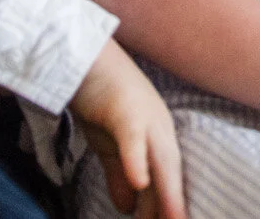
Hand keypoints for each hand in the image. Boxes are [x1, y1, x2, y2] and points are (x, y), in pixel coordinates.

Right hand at [70, 39, 185, 218]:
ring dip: (166, 192)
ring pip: (160, 159)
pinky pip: (133, 139)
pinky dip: (137, 161)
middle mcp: (159, 126)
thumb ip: (121, 174)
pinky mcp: (124, 110)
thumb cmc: (101, 98)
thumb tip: (127, 206)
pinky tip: (140, 182)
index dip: (172, 203)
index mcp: (158, 135)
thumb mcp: (111, 144)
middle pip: (172, 171)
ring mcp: (146, 116)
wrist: (85, 56)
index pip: (169, 176)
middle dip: (175, 204)